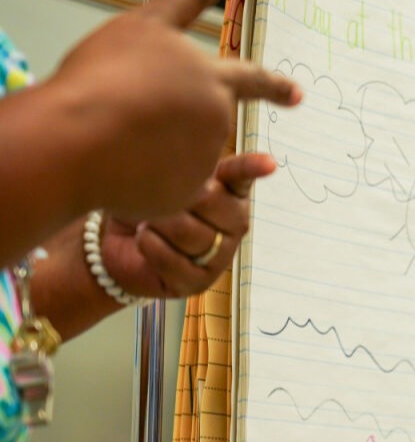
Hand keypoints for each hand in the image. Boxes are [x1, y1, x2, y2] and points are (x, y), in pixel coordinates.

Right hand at [48, 0, 300, 218]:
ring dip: (156, 146)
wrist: (79, 140)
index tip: (297, 94)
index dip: (275, 86)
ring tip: (118, 133)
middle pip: (205, 120)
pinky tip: (120, 163)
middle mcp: (217, 123)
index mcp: (213, 81)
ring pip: (181, 153)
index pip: (253, 80)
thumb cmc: (106, 77)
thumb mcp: (148, 22)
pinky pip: (165, 185)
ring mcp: (202, 161)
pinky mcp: (183, 196)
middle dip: (182, 119)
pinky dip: (145, 176)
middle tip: (146, 114)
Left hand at [99, 153, 272, 298]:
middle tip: (154, 198)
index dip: (252, 168)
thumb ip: (181, 166)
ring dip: (157, 223)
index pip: (241, 176)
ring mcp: (220, 255)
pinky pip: (174, 260)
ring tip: (147, 221)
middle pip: (211, 202)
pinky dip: (150, 246)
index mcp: (229, 192)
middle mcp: (233, 224)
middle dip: (175, 198)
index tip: (269, 164)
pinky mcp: (200, 282)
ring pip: (192, 234)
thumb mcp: (159, 177)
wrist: (118, 243)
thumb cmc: (143, 203)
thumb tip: (191, 160)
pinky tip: (144, 240)